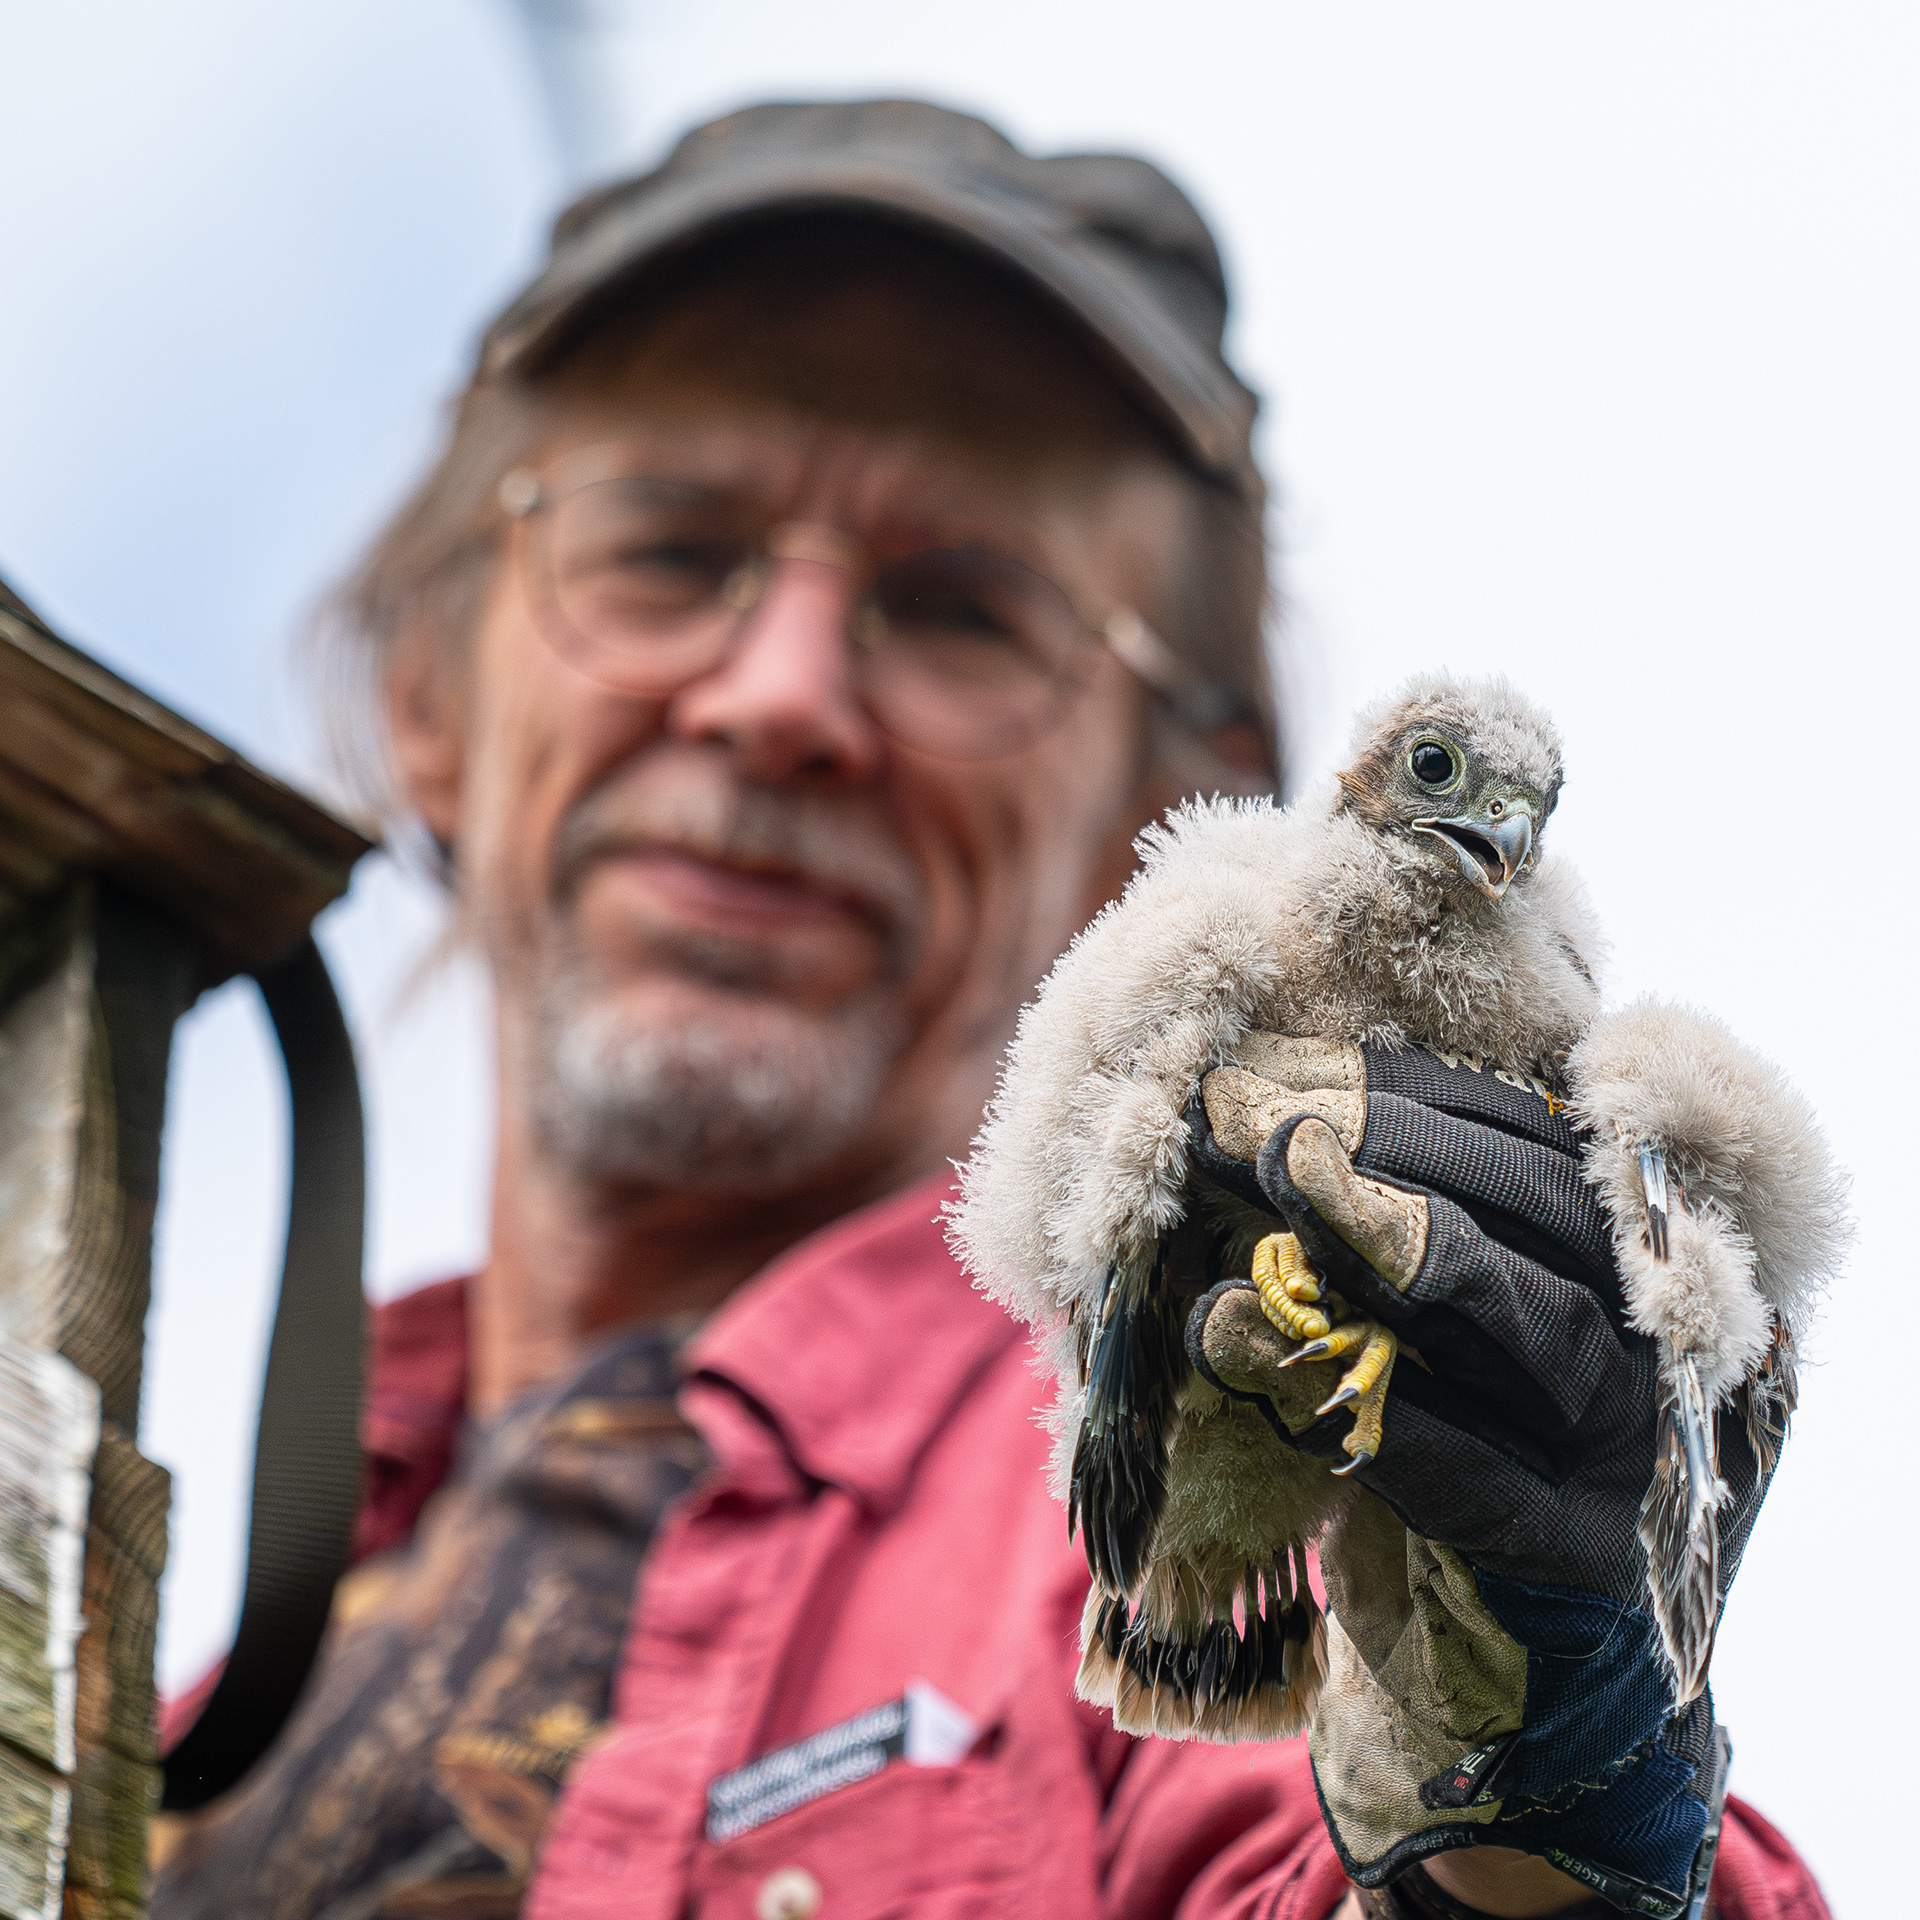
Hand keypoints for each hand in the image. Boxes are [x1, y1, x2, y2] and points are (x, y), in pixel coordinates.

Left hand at [1187, 1036, 1748, 1919]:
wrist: (1507, 1687)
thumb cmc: (1443, 1469)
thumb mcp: (1416, 1337)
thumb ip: (1376, 1246)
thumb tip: (1251, 1124)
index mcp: (1624, 1265)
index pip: (1531, 1142)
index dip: (1404, 1094)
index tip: (1275, 1070)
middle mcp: (1654, 1345)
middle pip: (1542, 1207)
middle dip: (1388, 1147)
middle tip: (1253, 1119)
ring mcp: (1635, 1458)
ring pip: (1535, 1320)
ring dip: (1394, 1247)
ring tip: (1277, 1189)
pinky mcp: (1585, 1568)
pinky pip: (1481, 1477)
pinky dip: (1367, 1408)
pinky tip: (1254, 1353)